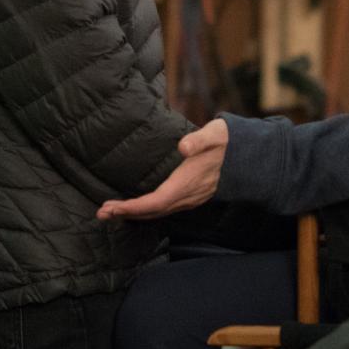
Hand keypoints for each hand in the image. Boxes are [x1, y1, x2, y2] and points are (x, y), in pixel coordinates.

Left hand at [97, 119, 227, 221]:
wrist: (246, 153)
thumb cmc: (225, 141)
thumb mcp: (214, 134)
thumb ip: (199, 140)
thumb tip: (183, 147)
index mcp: (187, 183)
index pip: (156, 202)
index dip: (134, 207)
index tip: (113, 207)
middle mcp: (187, 196)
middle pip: (153, 212)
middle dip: (127, 214)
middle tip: (102, 213)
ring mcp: (189, 199)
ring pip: (158, 212)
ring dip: (134, 214)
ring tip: (112, 212)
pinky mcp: (190, 197)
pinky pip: (164, 209)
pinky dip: (147, 211)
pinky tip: (135, 207)